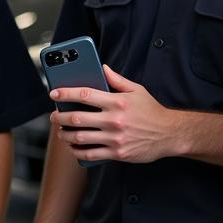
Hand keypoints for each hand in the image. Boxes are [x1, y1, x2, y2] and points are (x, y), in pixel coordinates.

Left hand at [49, 65, 176, 163]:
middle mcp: (114, 120)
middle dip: (59, 117)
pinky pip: (91, 154)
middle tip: (53, 116)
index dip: (65, 93)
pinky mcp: (117, 153)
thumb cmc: (152, 111)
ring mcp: (114, 138)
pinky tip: (73, 147)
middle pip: (77, 118)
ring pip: (80, 137)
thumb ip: (117, 79)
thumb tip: (102, 67)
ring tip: (61, 131)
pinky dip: (77, 152)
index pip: (85, 94)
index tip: (54, 93)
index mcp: (117, 101)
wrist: (169, 134)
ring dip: (65, 135)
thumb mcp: (137, 90)